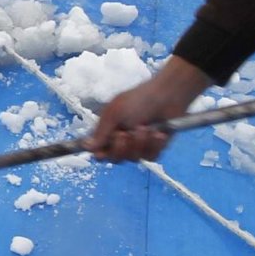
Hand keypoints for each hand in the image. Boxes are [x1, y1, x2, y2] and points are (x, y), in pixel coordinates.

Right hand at [87, 57, 213, 162]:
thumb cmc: (138, 99)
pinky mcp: (155, 148)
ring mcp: (139, 146)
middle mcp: (122, 141)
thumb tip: (87, 147)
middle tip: (126, 133)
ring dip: (140, 142)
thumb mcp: (115, 111)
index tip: (103, 152)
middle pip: (115, 159)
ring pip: (133, 158)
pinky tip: (159, 132)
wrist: (168, 96)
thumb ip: (101, 131)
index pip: (99, 151)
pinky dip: (155, 144)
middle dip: (121, 147)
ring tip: (146, 127)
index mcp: (109, 131)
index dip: (100, 154)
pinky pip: (150, 157)